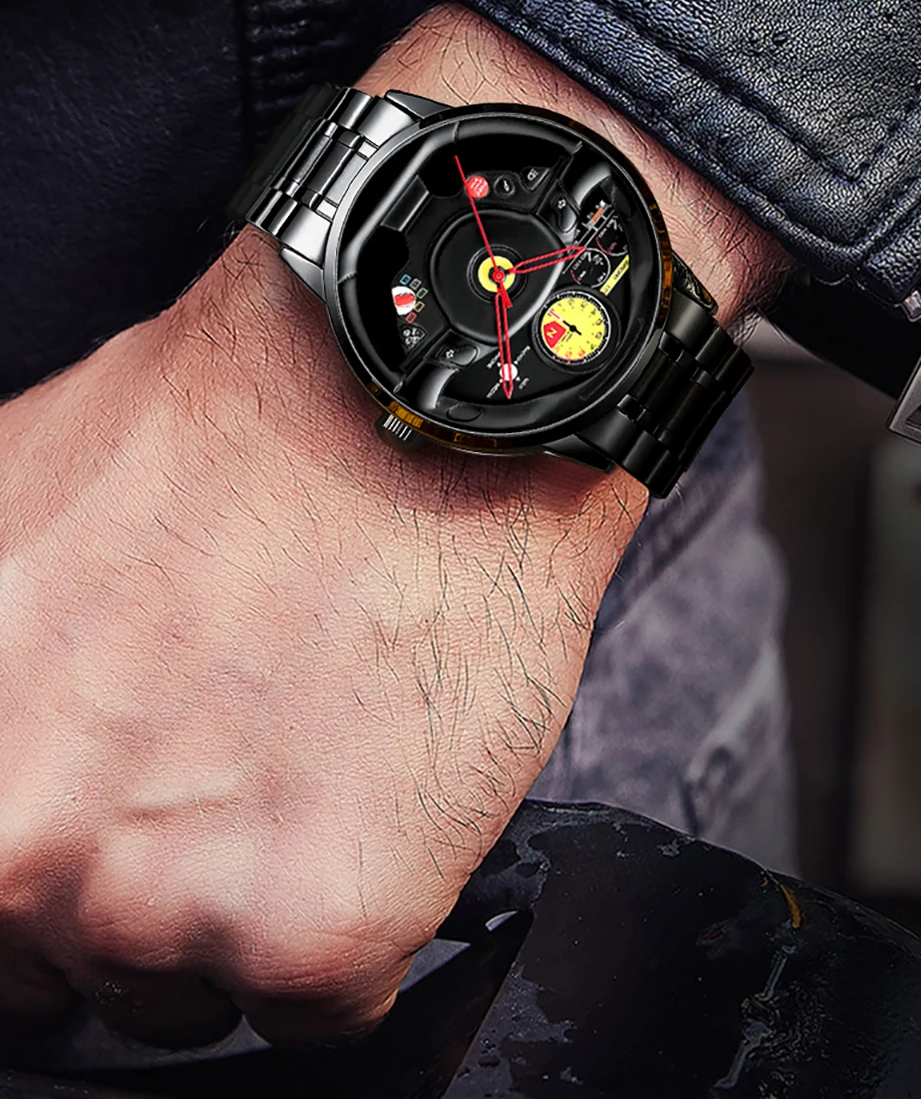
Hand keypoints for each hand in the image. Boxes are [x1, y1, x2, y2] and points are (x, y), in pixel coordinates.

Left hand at [0, 5, 783, 1051]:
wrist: (402, 400)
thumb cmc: (222, 433)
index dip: (36, 864)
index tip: (89, 825)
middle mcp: (27, 858)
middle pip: (65, 970)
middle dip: (131, 887)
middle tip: (207, 762)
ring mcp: (166, 912)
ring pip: (190, 993)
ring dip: (243, 902)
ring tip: (297, 745)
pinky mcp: (315, 933)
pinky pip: (320, 1000)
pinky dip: (355, 908)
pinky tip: (365, 776)